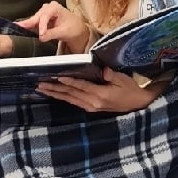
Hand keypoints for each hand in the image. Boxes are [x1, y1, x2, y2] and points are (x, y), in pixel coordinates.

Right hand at [18, 2, 89, 51]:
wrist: (75, 29)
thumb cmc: (72, 27)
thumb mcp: (63, 31)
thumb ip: (52, 34)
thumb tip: (41, 37)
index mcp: (55, 7)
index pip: (46, 15)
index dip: (42, 25)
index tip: (41, 33)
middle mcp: (48, 8)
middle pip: (37, 16)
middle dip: (30, 22)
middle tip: (20, 27)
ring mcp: (44, 13)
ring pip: (34, 19)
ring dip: (28, 24)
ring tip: (18, 27)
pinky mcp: (41, 20)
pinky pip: (34, 23)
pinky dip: (29, 26)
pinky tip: (21, 28)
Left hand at [36, 66, 167, 113]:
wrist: (138, 104)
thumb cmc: (131, 89)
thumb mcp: (123, 79)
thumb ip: (111, 74)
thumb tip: (101, 68)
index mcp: (100, 95)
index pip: (81, 86)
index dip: (69, 82)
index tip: (57, 77)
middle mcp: (93, 102)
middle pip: (70, 94)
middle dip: (54, 89)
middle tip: (39, 84)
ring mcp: (91, 107)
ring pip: (69, 99)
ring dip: (55, 94)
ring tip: (42, 89)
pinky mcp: (91, 108)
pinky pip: (74, 102)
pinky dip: (63, 97)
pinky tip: (55, 94)